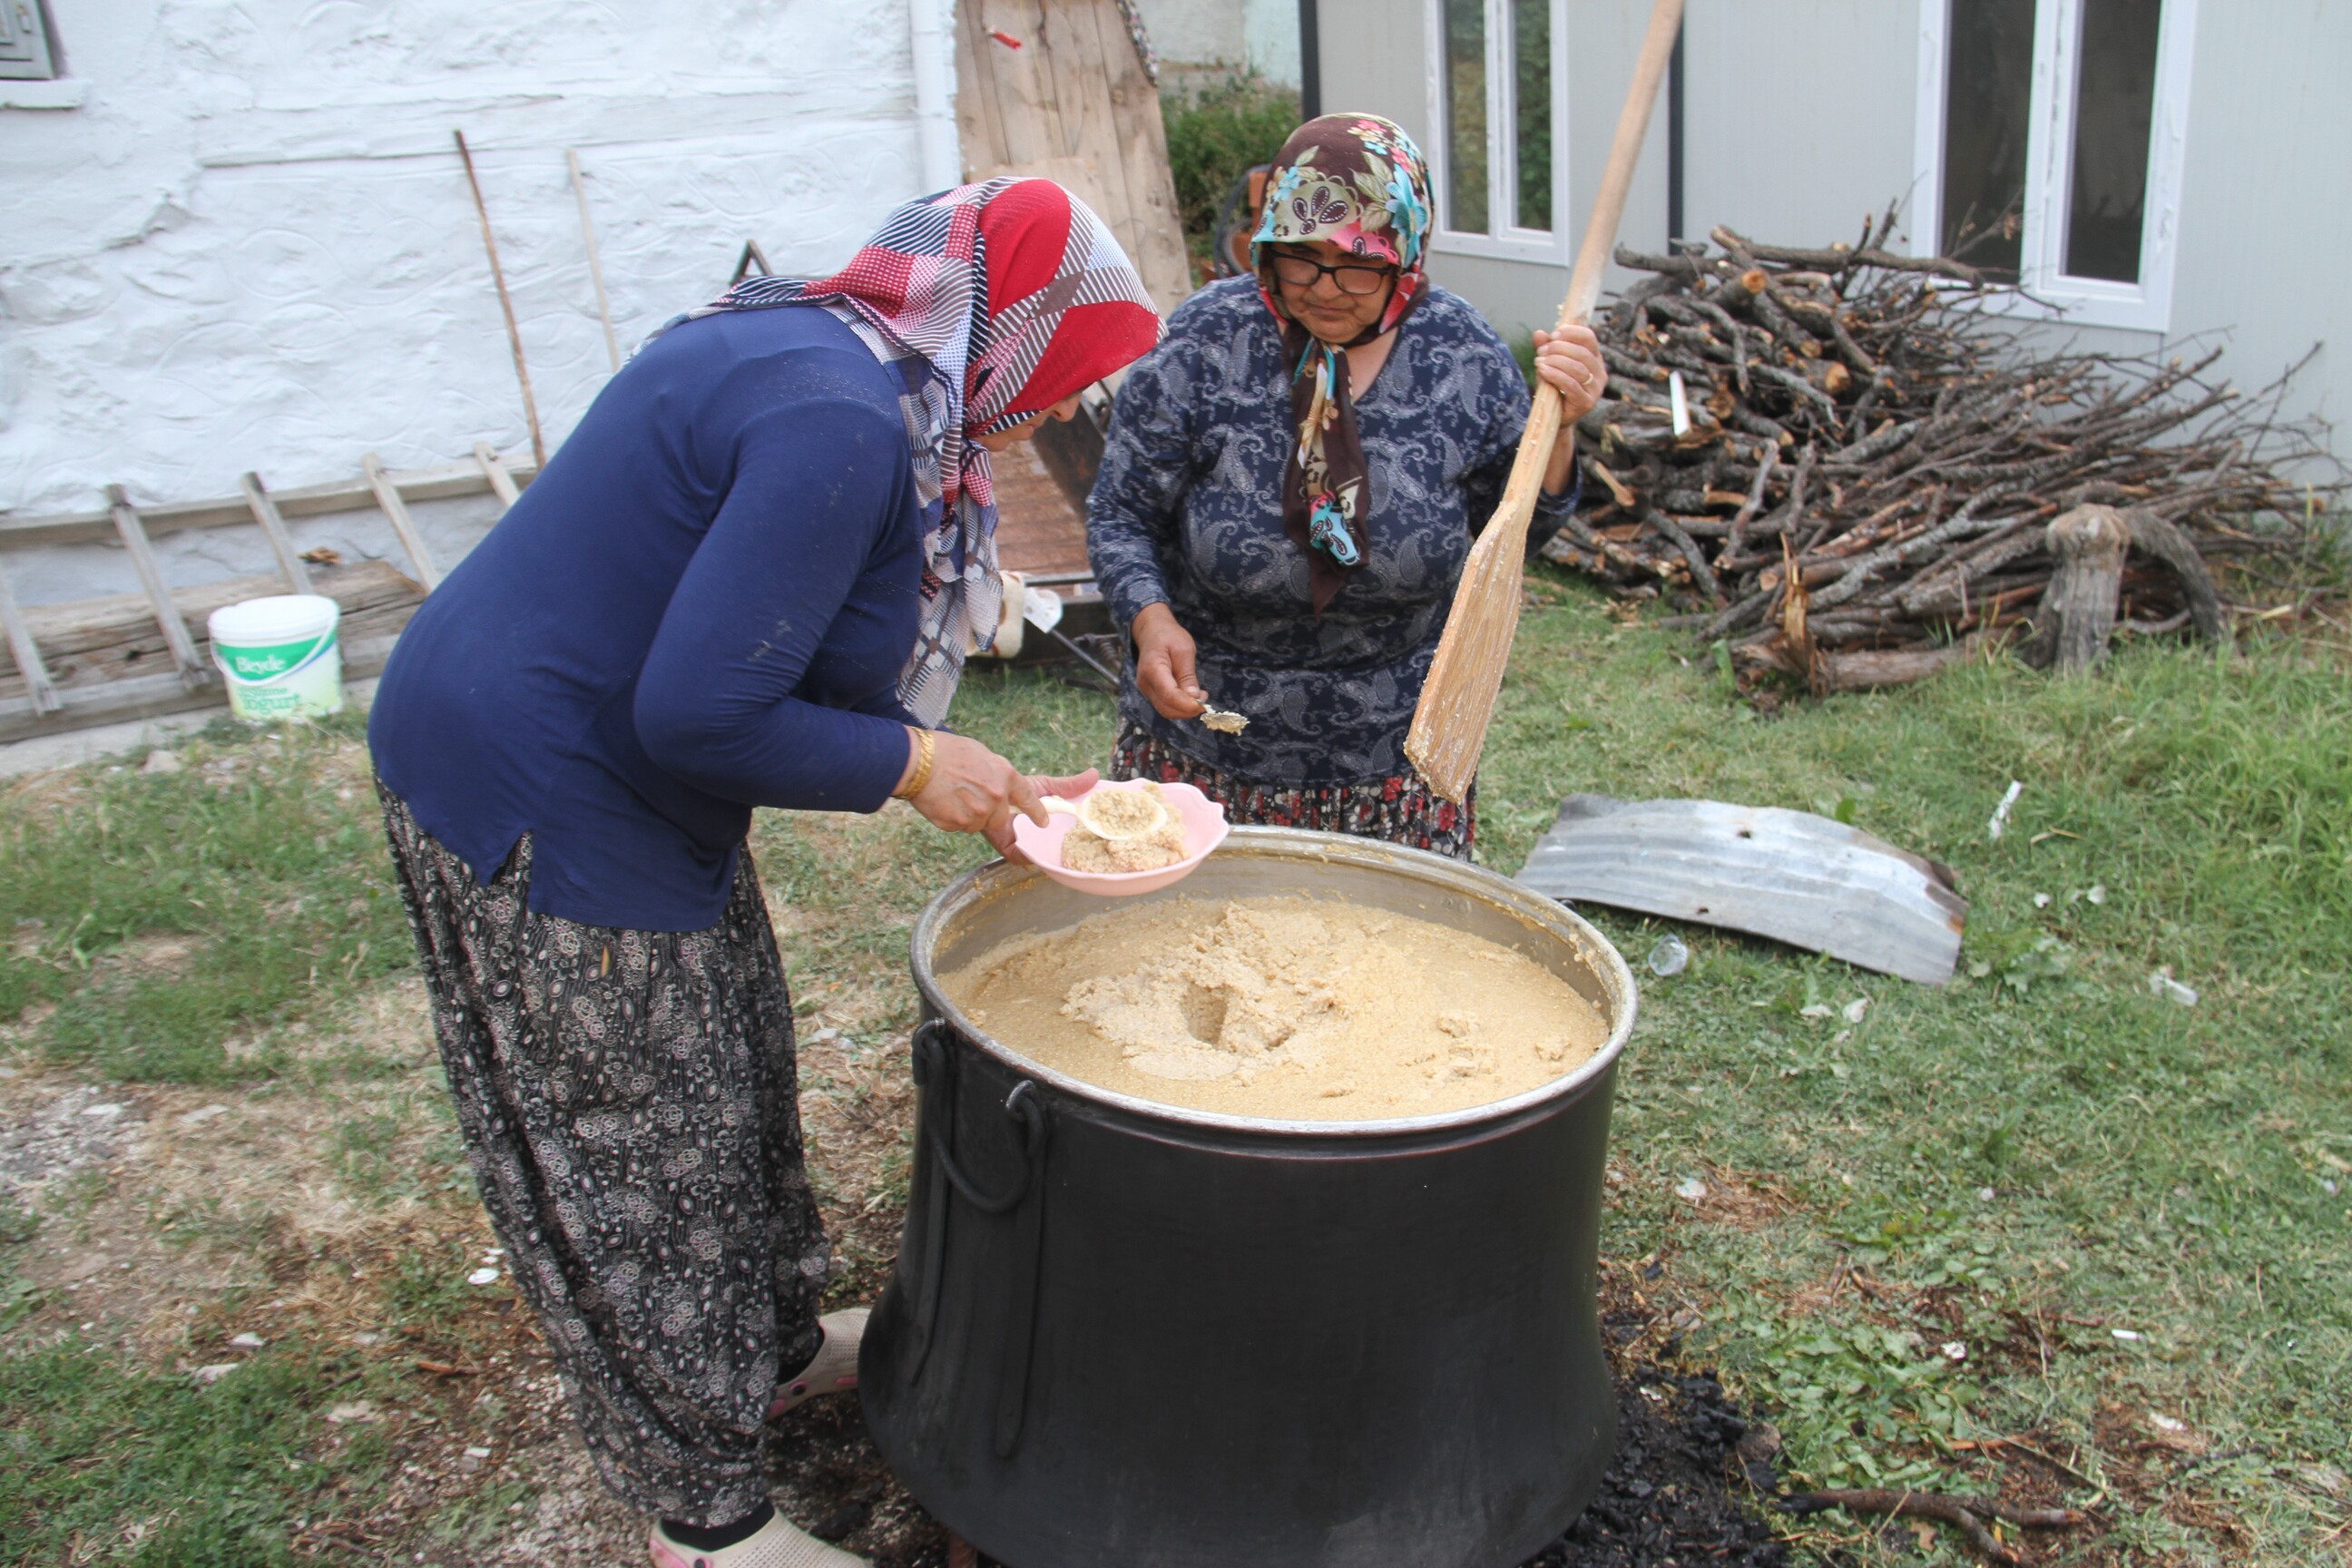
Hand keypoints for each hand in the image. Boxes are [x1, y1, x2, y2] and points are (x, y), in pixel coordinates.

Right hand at [903, 731, 1098, 857]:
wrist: (917, 760)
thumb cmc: (946, 751)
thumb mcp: (981, 754)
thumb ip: (996, 772)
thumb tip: (1002, 784)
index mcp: (1006, 775)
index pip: (1029, 799)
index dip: (1036, 812)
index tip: (1042, 822)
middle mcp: (996, 796)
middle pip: (1000, 818)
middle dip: (988, 813)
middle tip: (969, 797)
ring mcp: (978, 812)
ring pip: (979, 825)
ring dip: (969, 816)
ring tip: (953, 795)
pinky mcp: (959, 823)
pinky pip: (960, 827)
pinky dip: (952, 818)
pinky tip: (943, 802)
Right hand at [1130, 602, 1206, 719]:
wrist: (1152, 631)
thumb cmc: (1169, 636)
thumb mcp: (1184, 650)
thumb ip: (1188, 675)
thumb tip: (1194, 698)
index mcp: (1153, 669)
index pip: (1169, 695)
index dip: (1187, 705)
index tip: (1204, 705)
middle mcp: (1146, 683)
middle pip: (1166, 708)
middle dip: (1188, 710)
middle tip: (1205, 701)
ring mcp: (1146, 689)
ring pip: (1166, 710)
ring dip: (1185, 710)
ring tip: (1199, 698)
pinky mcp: (1151, 692)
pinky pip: (1165, 705)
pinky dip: (1179, 706)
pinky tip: (1190, 696)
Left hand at [1533, 325, 1605, 423]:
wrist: (1553, 416)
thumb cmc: (1553, 386)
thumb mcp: (1548, 363)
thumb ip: (1545, 348)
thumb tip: (1539, 334)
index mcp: (1594, 358)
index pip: (1589, 338)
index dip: (1571, 332)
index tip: (1553, 334)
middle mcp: (1600, 372)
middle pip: (1582, 352)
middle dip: (1558, 348)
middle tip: (1541, 351)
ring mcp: (1596, 389)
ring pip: (1577, 368)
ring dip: (1555, 361)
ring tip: (1539, 361)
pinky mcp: (1587, 403)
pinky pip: (1571, 385)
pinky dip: (1555, 375)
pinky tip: (1543, 371)